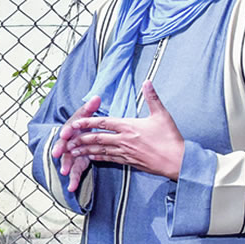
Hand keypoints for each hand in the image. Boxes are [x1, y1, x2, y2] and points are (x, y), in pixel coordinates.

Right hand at [51, 96, 101, 192]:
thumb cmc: (81, 125)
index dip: (67, 130)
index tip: (65, 133)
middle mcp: (68, 140)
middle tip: (57, 153)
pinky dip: (72, 180)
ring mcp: (70, 152)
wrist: (76, 135)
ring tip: (64, 172)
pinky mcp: (74, 163)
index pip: (69, 126)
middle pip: (63, 143)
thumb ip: (90, 108)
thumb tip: (97, 97)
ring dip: (65, 165)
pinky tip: (72, 188)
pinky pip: (73, 171)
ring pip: (66, 159)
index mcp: (72, 127)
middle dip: (59, 148)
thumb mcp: (86, 116)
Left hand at [66, 81, 184, 180]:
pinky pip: (110, 159)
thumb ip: (152, 97)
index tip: (74, 123)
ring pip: (100, 151)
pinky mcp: (130, 162)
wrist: (177, 161)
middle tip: (67, 140)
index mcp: (129, 126)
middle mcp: (124, 140)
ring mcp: (126, 152)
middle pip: (97, 138)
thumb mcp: (161, 114)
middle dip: (81, 139)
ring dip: (85, 150)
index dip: (87, 122)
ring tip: (73, 151)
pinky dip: (98, 157)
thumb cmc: (170, 138)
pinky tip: (91, 157)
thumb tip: (147, 81)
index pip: (103, 123)